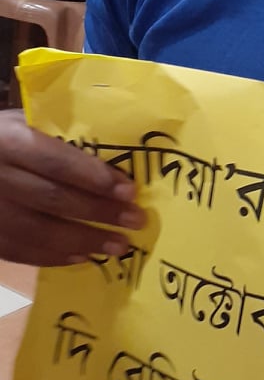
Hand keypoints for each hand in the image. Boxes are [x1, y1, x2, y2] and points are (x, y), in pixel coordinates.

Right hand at [0, 109, 146, 266]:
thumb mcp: (20, 122)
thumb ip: (55, 135)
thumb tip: (111, 153)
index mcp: (8, 141)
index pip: (57, 162)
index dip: (95, 178)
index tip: (129, 190)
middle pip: (53, 198)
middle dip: (99, 212)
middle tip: (135, 221)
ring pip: (39, 231)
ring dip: (84, 241)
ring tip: (118, 246)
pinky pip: (21, 251)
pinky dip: (55, 257)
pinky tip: (83, 257)